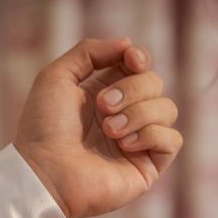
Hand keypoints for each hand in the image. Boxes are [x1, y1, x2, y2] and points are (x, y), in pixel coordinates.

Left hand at [14, 38, 181, 217]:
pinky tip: (125, 145)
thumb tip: (128, 45)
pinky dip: (151, 135)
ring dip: (138, 114)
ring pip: (167, 109)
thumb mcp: (57, 76)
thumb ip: (90, 52)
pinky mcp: (148, 166)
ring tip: (110, 131)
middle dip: (131, 90)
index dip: (140, 58)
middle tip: (102, 107)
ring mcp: (139, 142)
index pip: (140, 66)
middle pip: (156, 84)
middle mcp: (126, 116)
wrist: (45, 172)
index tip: (130, 60)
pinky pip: (172, 139)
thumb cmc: (44, 128)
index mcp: (106, 93)